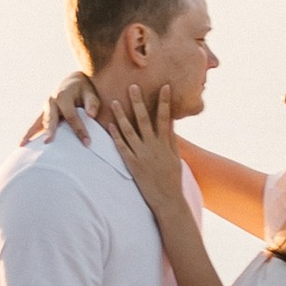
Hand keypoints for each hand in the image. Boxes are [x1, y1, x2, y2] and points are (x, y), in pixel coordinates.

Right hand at [19, 70, 104, 146]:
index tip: (87, 143)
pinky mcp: (43, 114)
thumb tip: (91, 115)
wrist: (74, 82)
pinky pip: (35, 125)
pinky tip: (22, 145)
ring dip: (31, 134)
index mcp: (63, 95)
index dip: (79, 129)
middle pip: (51, 119)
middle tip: (48, 142)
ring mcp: (45, 108)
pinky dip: (29, 134)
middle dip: (50, 131)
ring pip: (38, 122)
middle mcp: (51, 101)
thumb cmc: (84, 89)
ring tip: (23, 145)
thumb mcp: (90, 93)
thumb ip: (92, 103)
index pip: (71, 116)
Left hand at [105, 79, 187, 212]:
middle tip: (132, 86)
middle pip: (145, 119)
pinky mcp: (132, 164)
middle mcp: (154, 146)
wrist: (167, 199)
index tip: (165, 86)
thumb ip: (171, 138)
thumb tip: (170, 121)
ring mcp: (142, 155)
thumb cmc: (172, 178)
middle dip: (138, 102)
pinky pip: (122, 147)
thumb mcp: (175, 157)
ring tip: (114, 101)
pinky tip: (110, 125)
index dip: (165, 101)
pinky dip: (116, 136)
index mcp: (165, 143)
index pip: (165, 117)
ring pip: (130, 131)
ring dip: (121, 115)